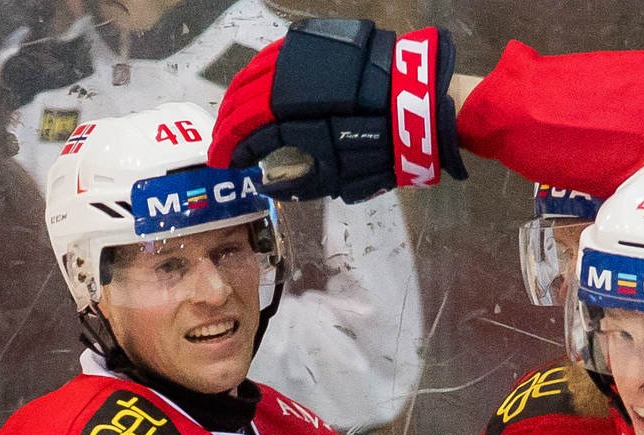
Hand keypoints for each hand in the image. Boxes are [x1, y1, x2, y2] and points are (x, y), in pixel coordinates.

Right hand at [208, 18, 465, 201]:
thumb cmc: (385, 148)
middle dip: (230, 125)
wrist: (419, 104)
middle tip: (224, 143)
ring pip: (255, 74)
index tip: (223, 162)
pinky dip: (262, 75)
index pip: (247, 132)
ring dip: (240, 97)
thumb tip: (269, 184)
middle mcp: (287, 80)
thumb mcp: (343, 180)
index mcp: (290, 116)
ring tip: (236, 116)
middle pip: (244, 100)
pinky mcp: (315, 41)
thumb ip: (303, 183)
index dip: (231, 149)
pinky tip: (261, 88)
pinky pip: (278, 56)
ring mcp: (300, 56)